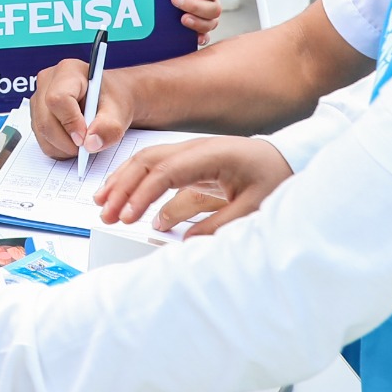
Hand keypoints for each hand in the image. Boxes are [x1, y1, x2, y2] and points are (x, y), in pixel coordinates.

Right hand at [29, 58, 135, 159]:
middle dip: (67, 141)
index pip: (58, 99)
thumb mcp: (119, 112)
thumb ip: (108, 127)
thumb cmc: (113, 99)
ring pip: (42, 133)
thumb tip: (91, 144)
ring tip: (84, 142)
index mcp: (68, 71)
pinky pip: (42, 141)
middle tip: (87, 146)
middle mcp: (47, 82)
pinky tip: (74, 142)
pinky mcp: (36, 116)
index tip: (86, 137)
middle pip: (46, 120)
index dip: (71, 122)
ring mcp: (38, 99)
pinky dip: (59, 149)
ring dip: (64, 147)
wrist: (109, 100)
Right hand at [96, 134, 292, 235]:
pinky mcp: (190, 165)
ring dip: (123, 182)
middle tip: (106, 213)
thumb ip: (220, 225)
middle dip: (123, 186)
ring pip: (147, 162)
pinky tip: (126, 202)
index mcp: (212, 154)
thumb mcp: (254, 206)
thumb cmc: (274, 178)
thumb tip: (185, 242)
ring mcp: (191, 154)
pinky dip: (137, 184)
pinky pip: (157, 171)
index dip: (143, 194)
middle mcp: (196, 149)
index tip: (128, 216)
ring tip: (104, 205)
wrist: (288, 160)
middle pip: (148, 161)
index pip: (167, 171)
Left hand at [174, 0, 234, 40]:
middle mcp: (209, 0)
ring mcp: (203, 15)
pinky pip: (204, 36)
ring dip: (197, 22)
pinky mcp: (195, 26)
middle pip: (213, 9)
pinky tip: (194, 38)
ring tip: (182, 18)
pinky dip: (201, 38)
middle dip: (193, 4)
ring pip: (210, 23)